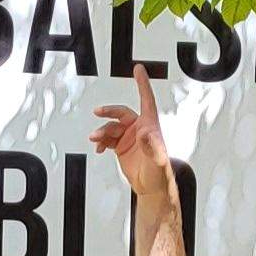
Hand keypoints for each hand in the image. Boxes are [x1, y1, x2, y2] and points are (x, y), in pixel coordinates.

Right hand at [86, 69, 178, 200]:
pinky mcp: (121, 146)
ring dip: (102, 132)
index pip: (146, 99)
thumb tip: (145, 134)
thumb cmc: (159, 172)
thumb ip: (151, 146)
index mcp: (150, 126)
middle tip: (98, 112)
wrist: (150, 187)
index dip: (142, 83)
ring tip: (96, 139)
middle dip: (109, 112)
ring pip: (111, 127)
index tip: (138, 68)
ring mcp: (129, 136)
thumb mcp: (157, 159)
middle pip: (121, 112)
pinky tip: (98, 148)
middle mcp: (139, 128)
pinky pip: (107, 138)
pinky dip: (101, 142)